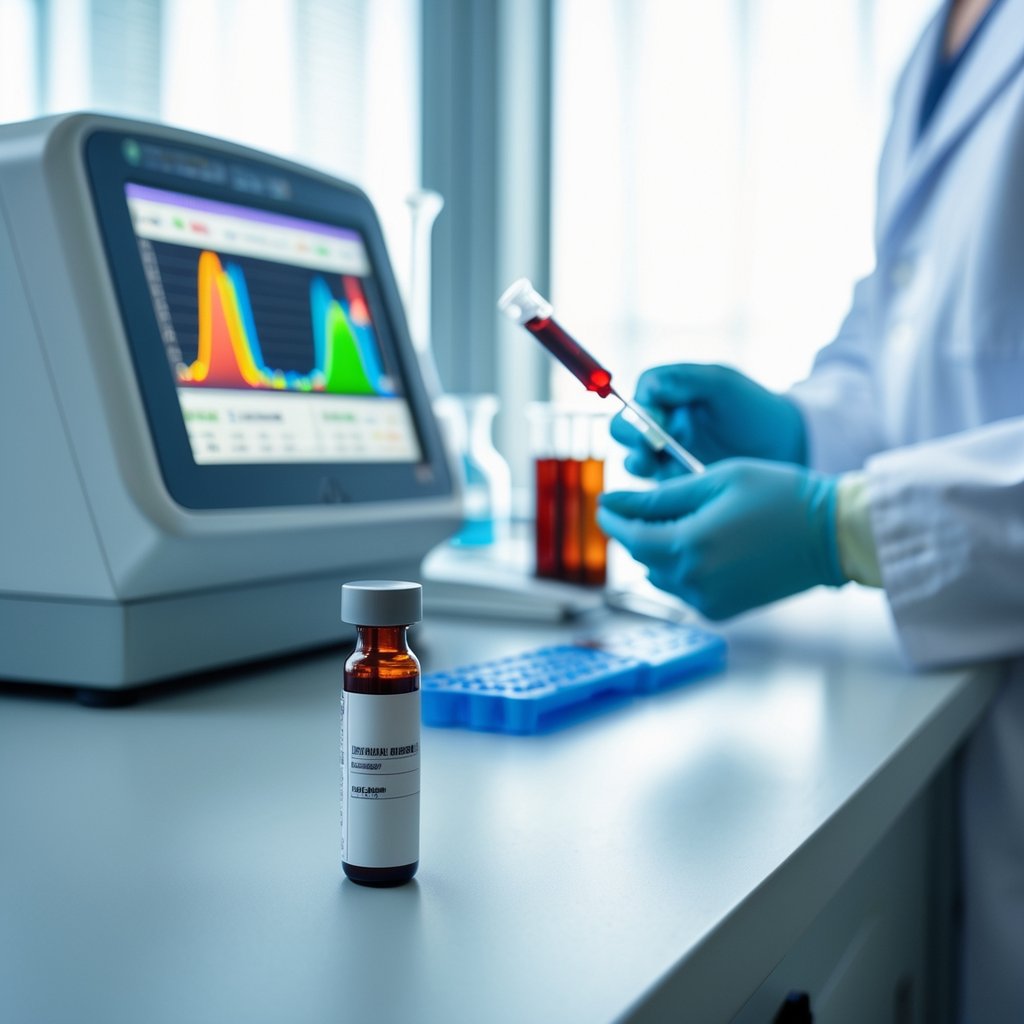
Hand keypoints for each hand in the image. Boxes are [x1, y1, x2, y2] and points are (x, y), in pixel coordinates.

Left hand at [596, 459, 844, 619]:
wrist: (833, 534)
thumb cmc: (780, 495)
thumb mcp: (715, 481)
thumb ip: (660, 496)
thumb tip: (612, 501)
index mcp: (690, 546)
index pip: (630, 537)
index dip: (613, 518)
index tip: (604, 502)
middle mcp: (694, 581)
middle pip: (642, 556)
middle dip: (635, 530)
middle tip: (639, 506)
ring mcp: (708, 601)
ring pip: (659, 574)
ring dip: (658, 549)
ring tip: (680, 521)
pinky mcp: (723, 611)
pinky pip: (683, 589)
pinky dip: (680, 568)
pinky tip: (701, 545)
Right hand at [609, 364, 806, 479]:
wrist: (786, 449)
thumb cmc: (755, 409)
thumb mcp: (723, 384)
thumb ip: (684, 378)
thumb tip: (647, 387)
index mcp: (668, 397)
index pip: (637, 400)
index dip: (640, 410)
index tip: (657, 418)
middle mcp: (661, 426)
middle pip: (623, 429)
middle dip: (631, 437)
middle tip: (649, 445)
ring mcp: (665, 458)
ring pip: (633, 460)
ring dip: (636, 461)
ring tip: (651, 465)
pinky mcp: (674, 486)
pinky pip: (651, 489)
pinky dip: (650, 488)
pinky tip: (666, 488)